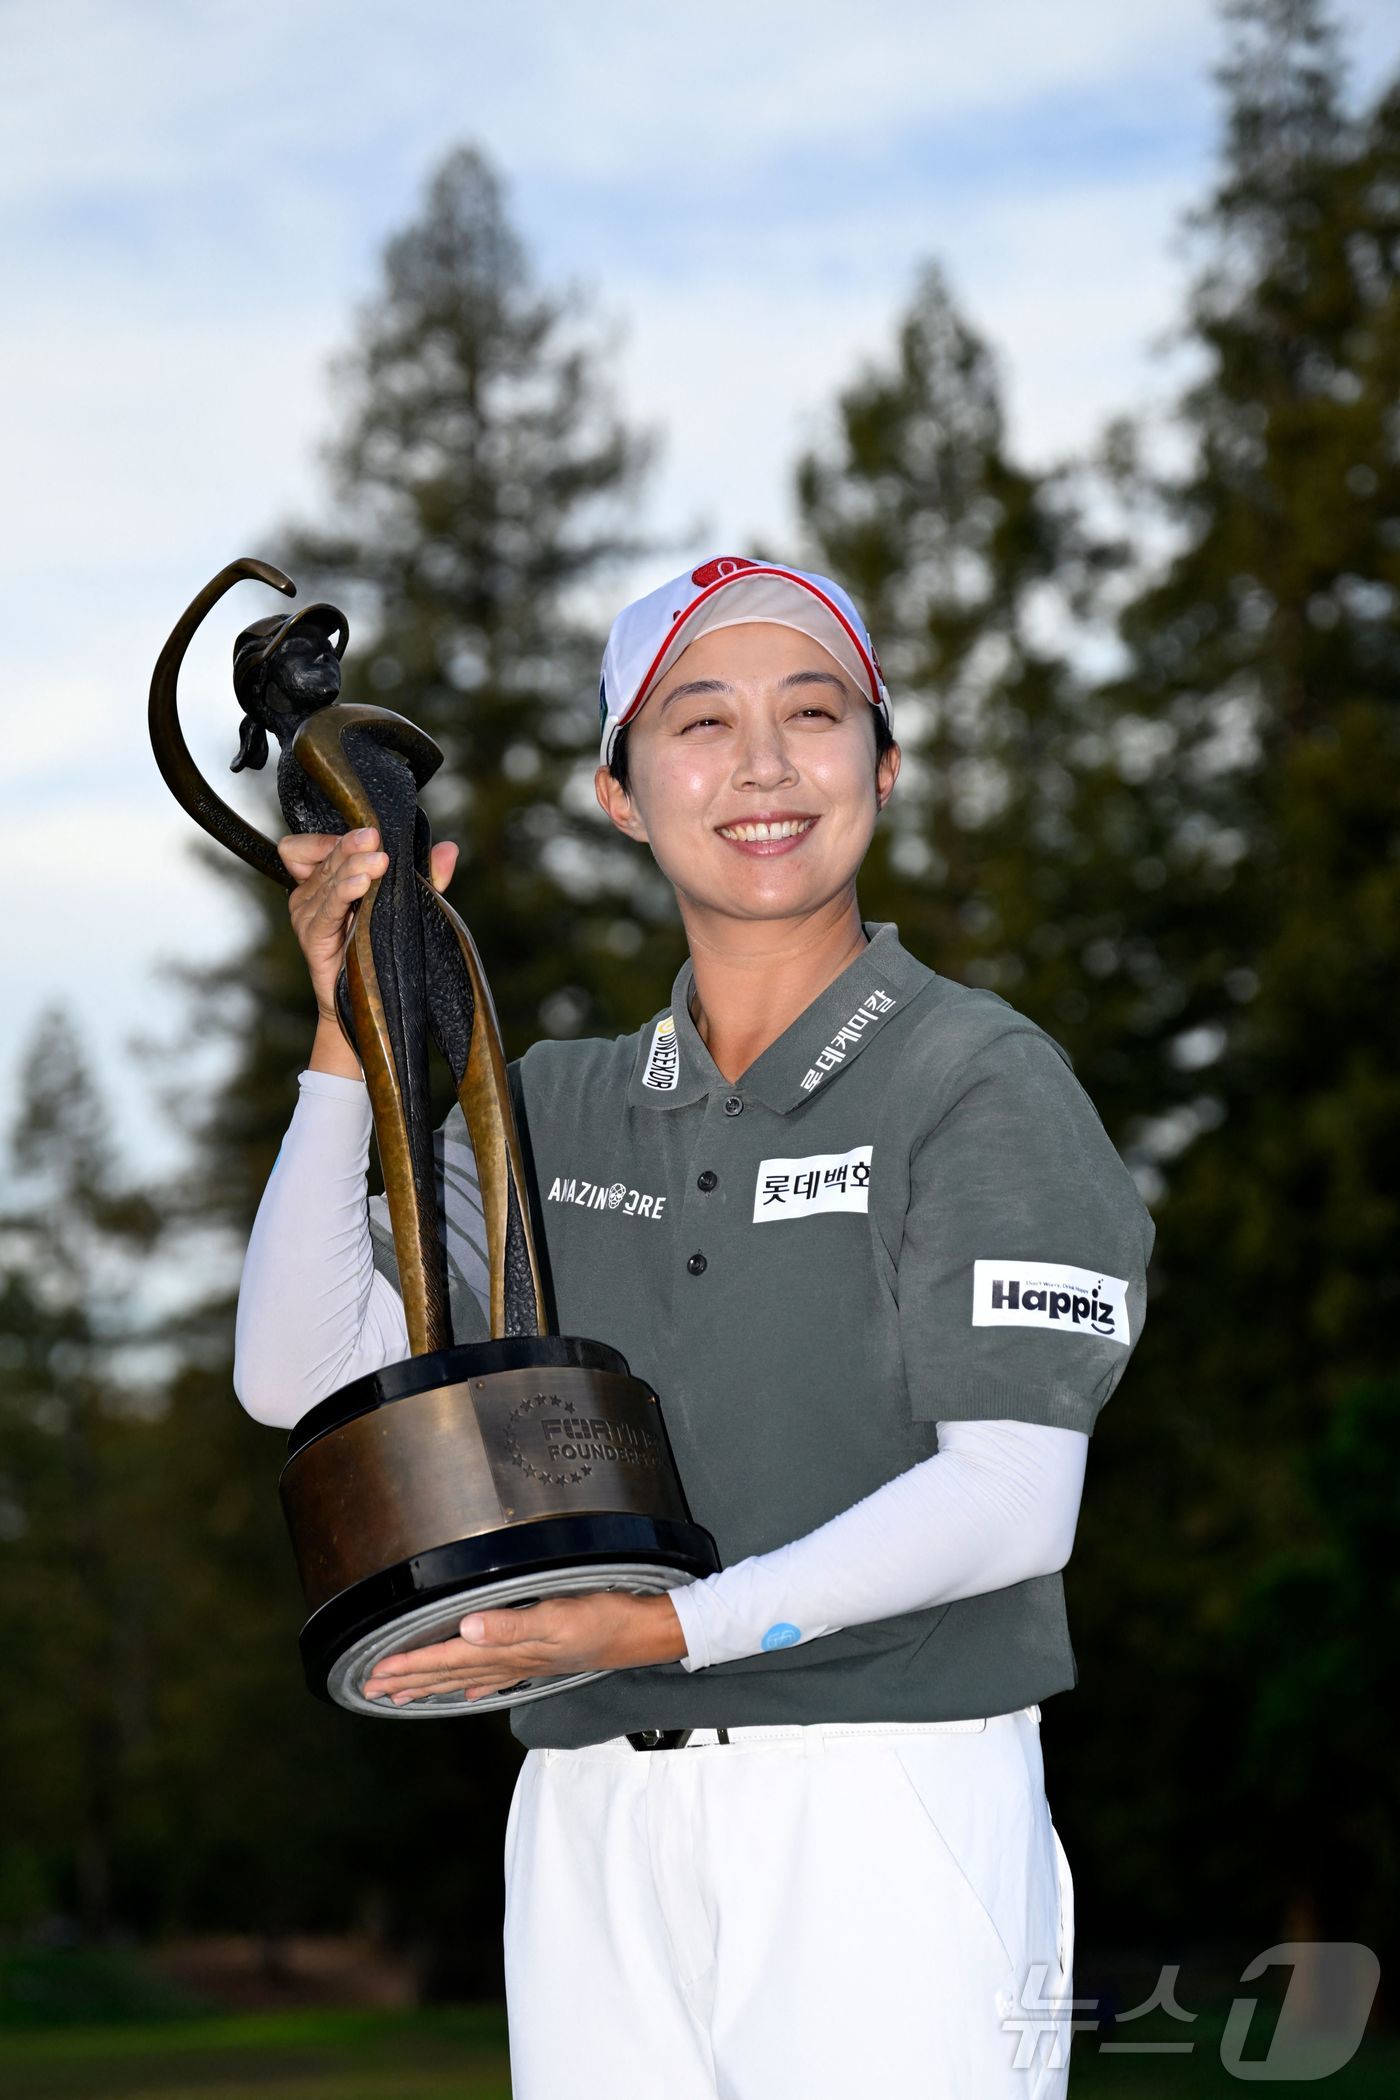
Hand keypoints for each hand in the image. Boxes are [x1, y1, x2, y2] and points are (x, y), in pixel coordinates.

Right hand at [278, 826, 459, 1021]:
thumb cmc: (383, 948)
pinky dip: (343, 892)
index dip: (331, 837)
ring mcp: (307, 916)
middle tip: (376, 839)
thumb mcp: (406, 905)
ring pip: (326, 878)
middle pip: (324, 856)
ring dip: (351, 865)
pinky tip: (361, 884)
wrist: (369, 1002)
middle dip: (351, 845)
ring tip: (378, 862)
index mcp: (323, 880)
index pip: (305, 846)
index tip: (367, 832)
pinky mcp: (312, 937)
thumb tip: (449, 848)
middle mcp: (309, 895)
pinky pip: (325, 909)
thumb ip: (426, 876)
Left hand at [362, 1591, 687, 1706]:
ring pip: (465, 1677)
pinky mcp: (539, 1658)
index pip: (446, 1659)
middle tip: (372, 1690)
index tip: (374, 1674)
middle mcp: (510, 1660)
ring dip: (432, 1685)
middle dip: (409, 1681)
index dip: (409, 1665)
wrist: (642, 1632)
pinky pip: (493, 1677)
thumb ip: (511, 1624)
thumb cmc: (603, 1619)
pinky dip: (472, 1685)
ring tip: (402, 1695)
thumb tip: (466, 1628)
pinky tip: (464, 1693)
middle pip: (449, 1673)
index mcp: (508, 1649)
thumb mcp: (558, 1616)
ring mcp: (524, 1663)